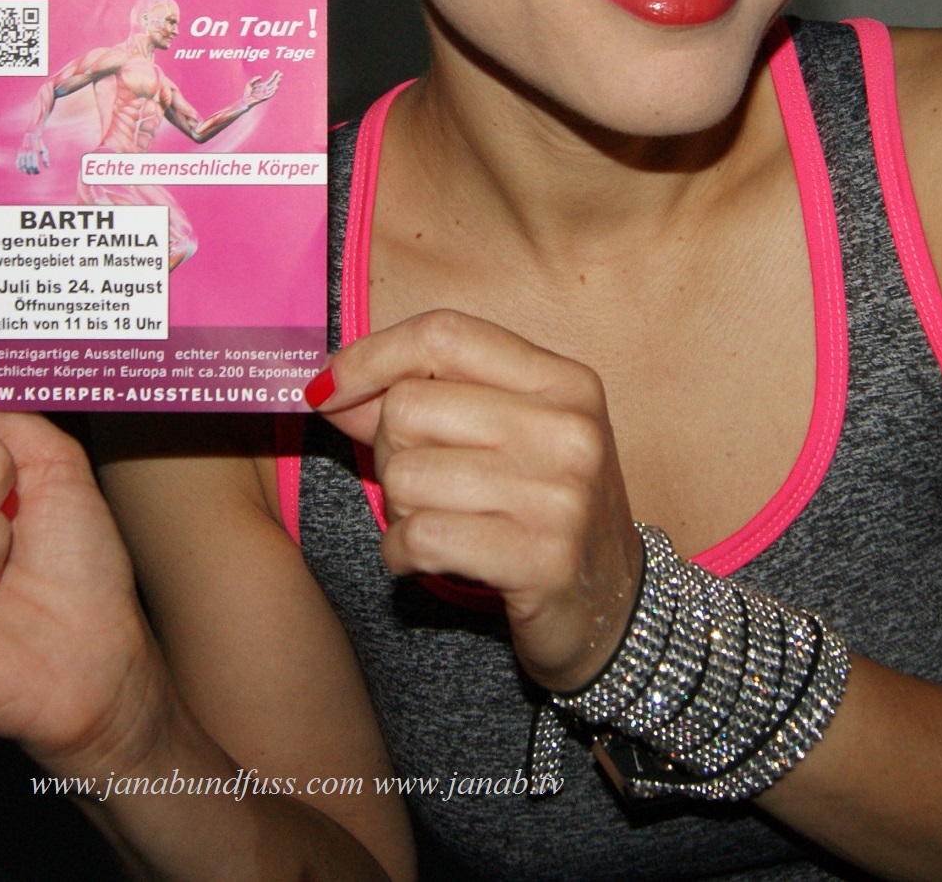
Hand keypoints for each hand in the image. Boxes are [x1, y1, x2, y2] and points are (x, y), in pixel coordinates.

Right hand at [16, 129, 48, 174]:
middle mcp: (27, 152)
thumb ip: (45, 158)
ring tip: (28, 173)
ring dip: (25, 170)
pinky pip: (17, 161)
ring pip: (22, 164)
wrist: (31, 135)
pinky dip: (18, 167)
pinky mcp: (19, 152)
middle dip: (31, 171)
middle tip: (34, 173)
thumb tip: (47, 166)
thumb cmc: (39, 144)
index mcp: (34, 151)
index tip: (38, 172)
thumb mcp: (44, 150)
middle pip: (28, 165)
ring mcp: (22, 152)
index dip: (36, 169)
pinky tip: (22, 171)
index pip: (34, 163)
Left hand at [243, 71, 281, 106]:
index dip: (274, 75)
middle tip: (281, 74)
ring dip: (276, 83)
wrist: (246, 100)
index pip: (270, 80)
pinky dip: (273, 91)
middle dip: (277, 78)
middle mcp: (266, 89)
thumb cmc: (247, 92)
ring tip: (279, 79)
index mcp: (263, 85)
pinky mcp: (264, 98)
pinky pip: (270, 94)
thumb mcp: (250, 83)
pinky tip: (276, 87)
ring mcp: (265, 93)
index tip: (277, 71)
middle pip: (273, 83)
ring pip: (273, 88)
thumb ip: (254, 79)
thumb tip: (261, 77)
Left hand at [313, 310, 642, 692]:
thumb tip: (329, 384)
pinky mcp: (542, 559)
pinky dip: (401, 552)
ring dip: (398, 509)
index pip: (445, 334)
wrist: (613, 607)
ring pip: (405, 474)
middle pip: (410, 406)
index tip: (327, 388)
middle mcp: (569, 427)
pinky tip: (425, 558)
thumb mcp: (500, 437)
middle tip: (424, 484)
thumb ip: (421, 401)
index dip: (371, 355)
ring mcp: (561, 494)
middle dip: (390, 450)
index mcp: (563, 380)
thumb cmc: (540, 509)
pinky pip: (419, 536)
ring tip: (437, 522)